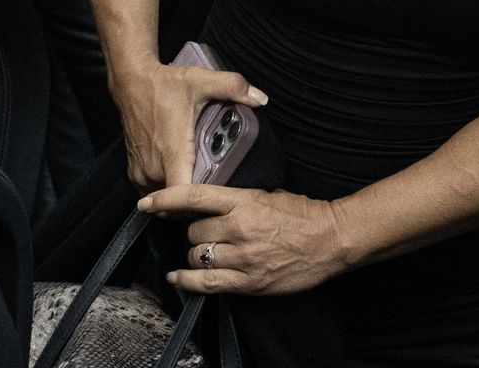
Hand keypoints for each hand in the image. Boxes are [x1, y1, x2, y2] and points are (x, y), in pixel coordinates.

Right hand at [110, 62, 267, 187]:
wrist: (131, 82)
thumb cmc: (165, 85)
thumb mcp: (202, 80)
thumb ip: (234, 87)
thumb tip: (261, 99)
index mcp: (173, 153)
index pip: (185, 194)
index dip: (203, 202)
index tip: (220, 199)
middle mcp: (154, 168)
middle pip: (179, 202)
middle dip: (198, 202)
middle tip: (220, 192)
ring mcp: (141, 172)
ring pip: (165, 199)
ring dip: (181, 199)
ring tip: (203, 188)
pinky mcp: (134, 171)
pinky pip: (152, 192)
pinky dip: (166, 192)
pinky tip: (182, 180)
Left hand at [141, 183, 354, 295]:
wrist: (332, 239)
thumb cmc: (305, 214)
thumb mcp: (270, 194)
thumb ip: (238, 200)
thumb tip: (209, 203)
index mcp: (245, 202)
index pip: (194, 197)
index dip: (165, 199)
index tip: (146, 202)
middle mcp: (239, 229)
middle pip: (193, 231)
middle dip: (193, 231)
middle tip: (205, 232)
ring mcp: (243, 257)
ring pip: (197, 255)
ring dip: (197, 254)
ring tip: (207, 252)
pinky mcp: (248, 281)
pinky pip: (206, 283)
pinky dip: (187, 280)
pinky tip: (179, 276)